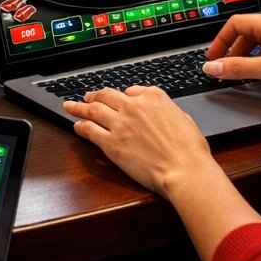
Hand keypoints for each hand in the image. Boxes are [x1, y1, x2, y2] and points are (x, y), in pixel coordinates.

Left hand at [63, 86, 217, 198]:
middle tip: (87, 97)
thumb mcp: (184, 118)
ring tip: (70, 105)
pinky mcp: (111, 143)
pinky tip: (76, 125)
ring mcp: (120, 124)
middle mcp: (134, 106)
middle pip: (106, 96)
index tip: (118, 99)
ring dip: (79, 106)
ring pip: (93, 109)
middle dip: (95, 96)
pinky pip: (90, 130)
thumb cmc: (190, 150)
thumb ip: (167, 111)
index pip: (131, 91)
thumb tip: (162, 112)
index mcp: (154, 97)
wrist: (185, 169)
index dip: (123, 96)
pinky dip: (80, 126)